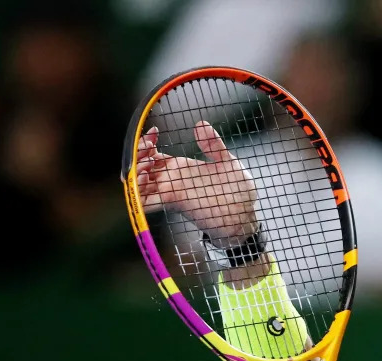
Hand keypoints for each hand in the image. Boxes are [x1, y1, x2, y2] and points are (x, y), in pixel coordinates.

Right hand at [136, 121, 258, 242]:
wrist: (247, 215)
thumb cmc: (239, 192)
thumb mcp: (228, 163)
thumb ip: (214, 145)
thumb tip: (201, 124)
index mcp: (181, 168)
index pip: (153, 153)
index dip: (147, 141)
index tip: (154, 131)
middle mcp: (172, 180)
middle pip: (141, 167)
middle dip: (137, 155)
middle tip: (148, 148)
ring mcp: (172, 192)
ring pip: (140, 183)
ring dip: (134, 173)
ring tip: (143, 165)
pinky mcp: (176, 204)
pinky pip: (148, 202)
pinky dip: (138, 193)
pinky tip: (141, 181)